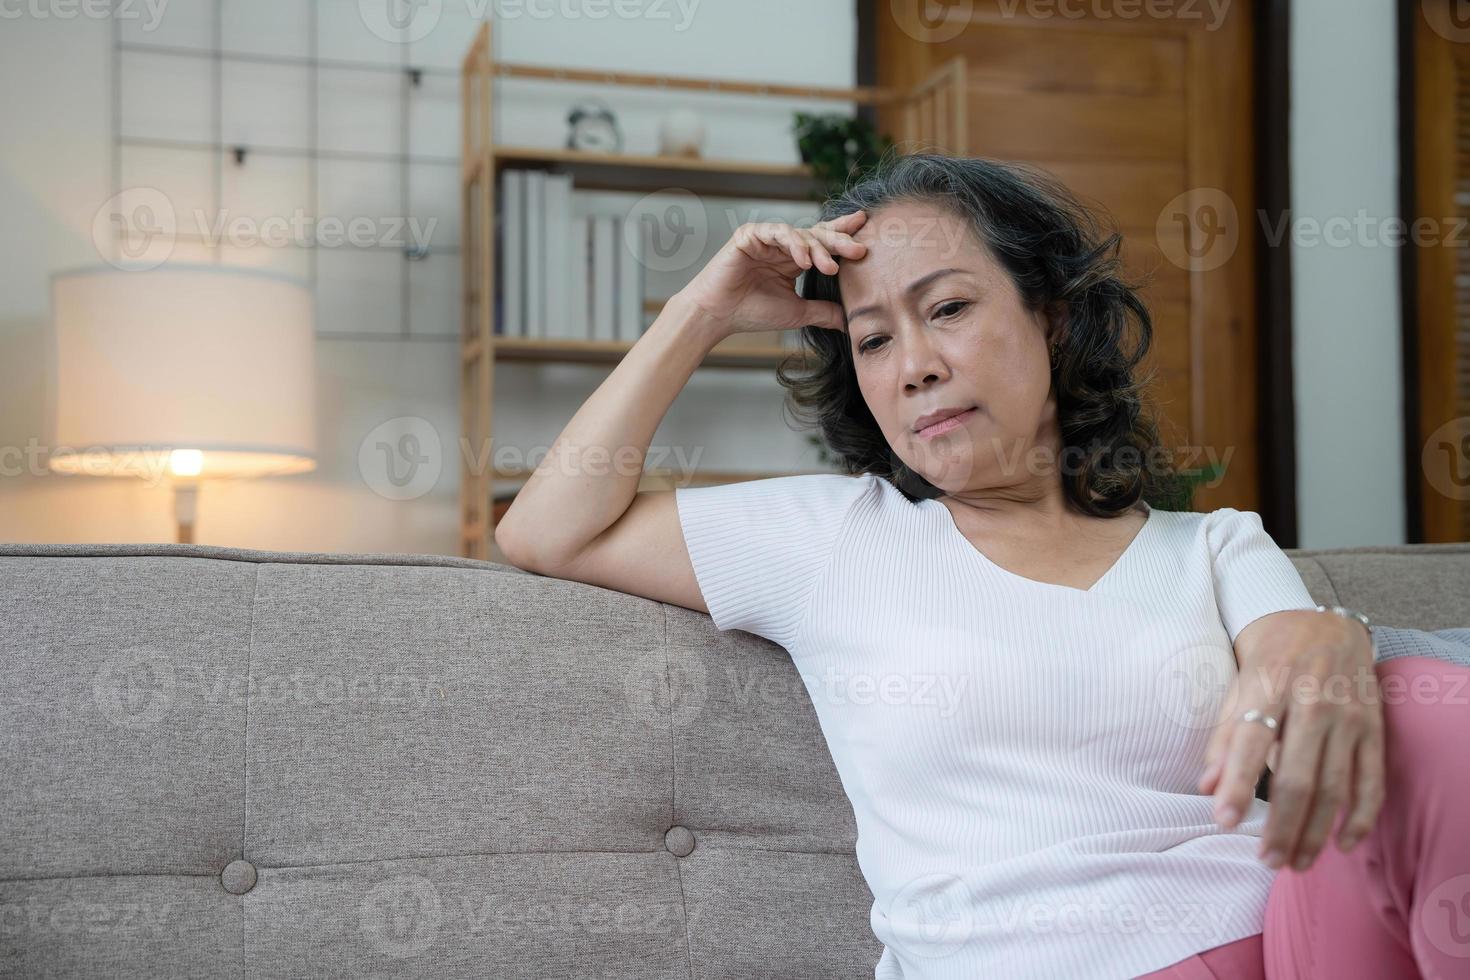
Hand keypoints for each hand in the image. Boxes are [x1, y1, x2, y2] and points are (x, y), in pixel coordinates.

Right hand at [673, 210, 868, 338]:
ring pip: (800, 233)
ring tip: (830, 265)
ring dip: (817, 249)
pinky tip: (804, 260)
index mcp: (793, 259)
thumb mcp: (798, 313)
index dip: (843, 236)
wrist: (718, 316)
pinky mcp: (750, 234)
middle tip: (859, 249)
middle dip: (839, 241)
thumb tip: (851, 320)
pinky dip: (793, 244)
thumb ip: (824, 312)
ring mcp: (766, 238)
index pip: (823, 243)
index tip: (866, 236)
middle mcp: (782, 246)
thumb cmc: (752, 313)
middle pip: (817, 235)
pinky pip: (778, 232)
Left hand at [1197, 609, 1383, 871]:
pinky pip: (1371, 780)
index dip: (1235, 784)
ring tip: (1297, 862)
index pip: (1250, 741)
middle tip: (1268, 861)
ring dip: (1317, 833)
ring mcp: (1349, 717)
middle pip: (1298, 777)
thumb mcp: (1238, 686)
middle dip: (1282, 826)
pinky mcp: (1375, 728)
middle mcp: (1313, 702)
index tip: (1223, 821)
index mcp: (1271, 686)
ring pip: (1335, 787)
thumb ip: (1223, 736)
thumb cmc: (1271, 661)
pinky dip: (1361, 817)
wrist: (1325, 626)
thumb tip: (1205, 786)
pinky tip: (1344, 844)